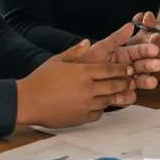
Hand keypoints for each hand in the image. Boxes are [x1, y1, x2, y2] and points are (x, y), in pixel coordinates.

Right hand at [15, 40, 138, 127]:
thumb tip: (87, 42)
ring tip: (120, 93)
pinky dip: (100, 109)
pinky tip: (99, 105)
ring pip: (107, 100)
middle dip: (124, 82)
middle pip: (114, 85)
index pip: (110, 70)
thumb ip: (75, 51)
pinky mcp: (81, 118)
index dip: (121, 69)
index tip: (129, 69)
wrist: (28, 102)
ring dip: (115, 96)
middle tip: (131, 81)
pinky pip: (98, 113)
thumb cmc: (41, 79)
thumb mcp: (57, 60)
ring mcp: (86, 104)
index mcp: (83, 72)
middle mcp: (88, 88)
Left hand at [79, 22, 159, 89]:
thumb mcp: (100, 48)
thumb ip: (116, 38)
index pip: (137, 50)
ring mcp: (123, 82)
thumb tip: (131, 25)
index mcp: (123, 54)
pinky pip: (125, 97)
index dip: (146, 49)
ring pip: (137, 82)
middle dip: (149, 65)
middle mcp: (126, 68)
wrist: (70, 82)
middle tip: (157, 65)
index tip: (154, 49)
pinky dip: (127, 97)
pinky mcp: (118, 96)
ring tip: (152, 82)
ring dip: (144, 81)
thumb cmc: (85, 61)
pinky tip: (128, 95)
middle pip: (141, 66)